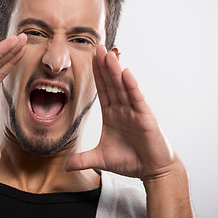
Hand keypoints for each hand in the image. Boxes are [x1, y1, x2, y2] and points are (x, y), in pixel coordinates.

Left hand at [66, 45, 174, 180]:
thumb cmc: (129, 161)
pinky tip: (125, 73)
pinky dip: (131, 86)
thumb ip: (82, 159)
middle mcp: (122, 109)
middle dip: (104, 66)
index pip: (102, 90)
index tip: (90, 58)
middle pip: (111, 84)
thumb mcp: (100, 159)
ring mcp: (134, 112)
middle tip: (97, 47)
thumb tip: (65, 166)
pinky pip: (136, 100)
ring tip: (108, 54)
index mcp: (112, 114)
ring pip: (122, 88)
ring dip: (115, 71)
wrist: (151, 171)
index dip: (96, 75)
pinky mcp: (145, 118)